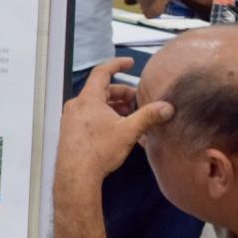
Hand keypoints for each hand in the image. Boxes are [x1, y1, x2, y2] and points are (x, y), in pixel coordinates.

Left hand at [56, 58, 173, 183]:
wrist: (76, 174)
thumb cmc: (97, 151)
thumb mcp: (128, 131)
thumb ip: (148, 117)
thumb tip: (166, 108)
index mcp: (88, 99)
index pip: (102, 72)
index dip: (117, 64)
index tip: (129, 63)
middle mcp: (76, 106)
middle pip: (101, 91)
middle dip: (121, 93)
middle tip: (137, 101)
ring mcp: (71, 118)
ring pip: (95, 105)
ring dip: (114, 107)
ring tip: (130, 116)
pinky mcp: (71, 131)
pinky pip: (89, 116)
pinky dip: (105, 117)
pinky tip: (118, 129)